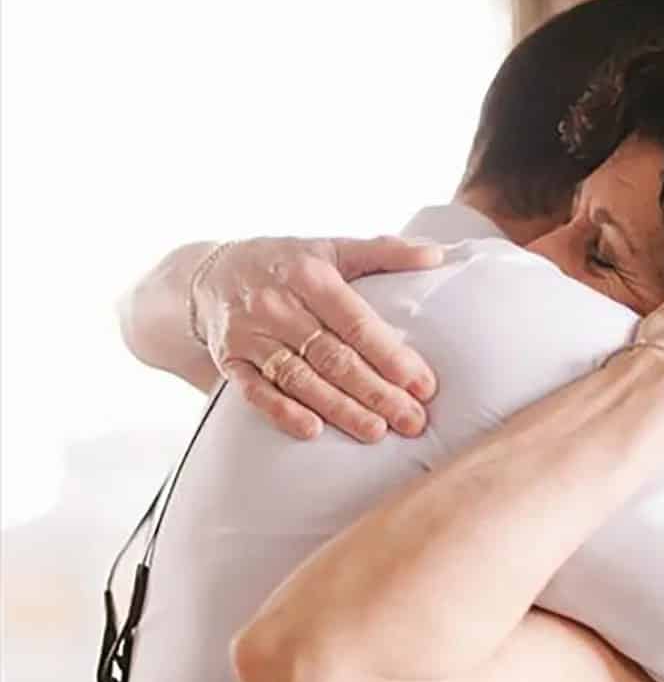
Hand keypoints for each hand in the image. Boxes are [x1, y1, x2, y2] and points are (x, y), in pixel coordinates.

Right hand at [193, 236, 444, 441]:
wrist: (209, 275)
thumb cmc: (286, 264)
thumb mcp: (330, 248)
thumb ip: (382, 252)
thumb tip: (435, 254)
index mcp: (309, 274)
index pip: (356, 322)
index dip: (391, 356)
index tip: (423, 385)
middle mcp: (277, 304)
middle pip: (334, 357)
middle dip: (377, 392)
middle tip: (412, 421)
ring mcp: (250, 335)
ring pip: (301, 378)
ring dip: (340, 409)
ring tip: (376, 433)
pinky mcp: (230, 361)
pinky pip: (256, 391)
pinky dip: (283, 412)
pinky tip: (312, 431)